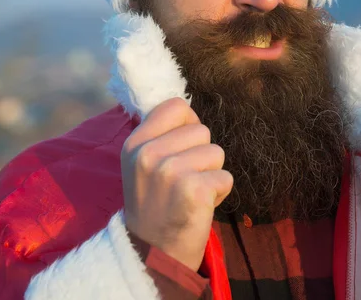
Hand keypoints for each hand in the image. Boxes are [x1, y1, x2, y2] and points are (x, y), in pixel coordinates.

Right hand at [121, 97, 232, 271]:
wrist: (151, 254)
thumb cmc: (154, 203)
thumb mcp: (142, 163)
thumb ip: (160, 134)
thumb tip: (186, 107)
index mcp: (135, 143)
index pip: (176, 106)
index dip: (188, 124)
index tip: (181, 147)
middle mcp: (149, 154)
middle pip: (202, 130)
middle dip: (201, 154)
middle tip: (182, 180)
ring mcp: (170, 172)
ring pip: (216, 152)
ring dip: (211, 174)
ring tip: (190, 193)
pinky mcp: (193, 191)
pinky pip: (225, 177)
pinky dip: (219, 193)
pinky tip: (199, 206)